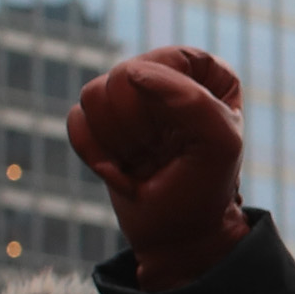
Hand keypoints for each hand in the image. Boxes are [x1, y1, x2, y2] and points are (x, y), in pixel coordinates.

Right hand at [66, 47, 251, 290]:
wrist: (177, 236)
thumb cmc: (204, 189)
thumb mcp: (219, 144)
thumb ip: (191, 99)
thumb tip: (132, 70)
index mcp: (210, 80)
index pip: (178, 57)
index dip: (171, 92)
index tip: (183, 126)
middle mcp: (168, 83)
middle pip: (126, 72)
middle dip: (139, 124)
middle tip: (160, 153)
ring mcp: (130, 102)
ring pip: (94, 92)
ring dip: (116, 140)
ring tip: (143, 162)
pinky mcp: (100, 124)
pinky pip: (75, 119)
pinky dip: (95, 153)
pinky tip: (122, 173)